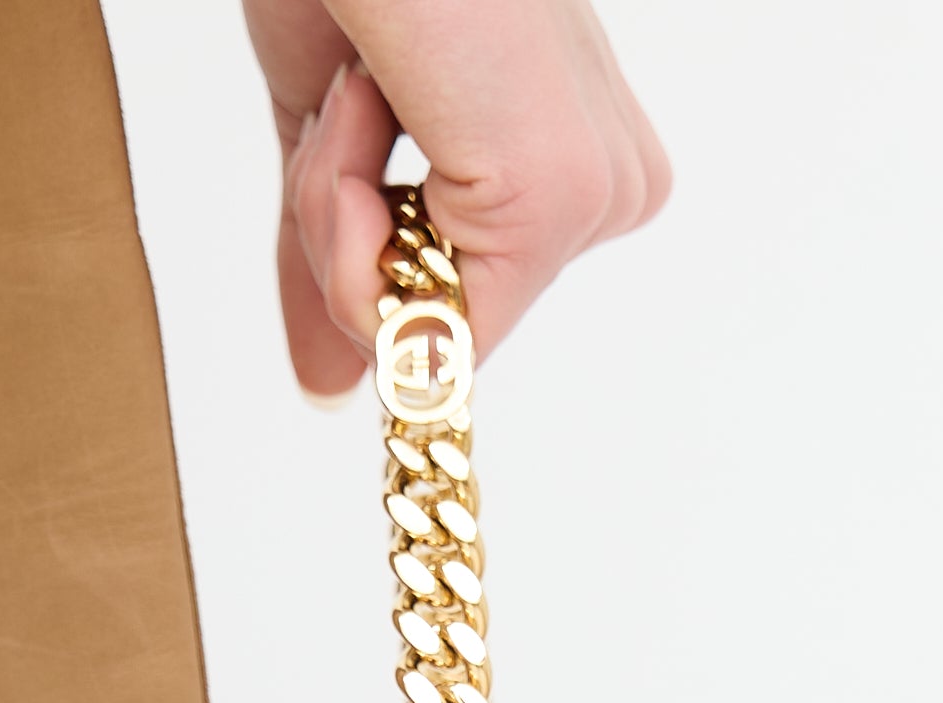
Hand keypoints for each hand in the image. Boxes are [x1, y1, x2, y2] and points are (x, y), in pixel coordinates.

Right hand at [240, 0, 670, 393]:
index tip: (354, 128)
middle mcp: (611, 184)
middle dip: (345, 223)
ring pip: (417, 325)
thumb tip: (331, 386)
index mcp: (578, 162)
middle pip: (434, 326)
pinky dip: (339, 208)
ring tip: (366, 76)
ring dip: (336, 203)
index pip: (451, 308)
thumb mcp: (333, 137)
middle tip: (358, 88)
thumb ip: (343, 267)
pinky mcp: (553, 200)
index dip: (355, 243)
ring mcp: (594, 197)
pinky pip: (409, 311)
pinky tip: (371, 93)